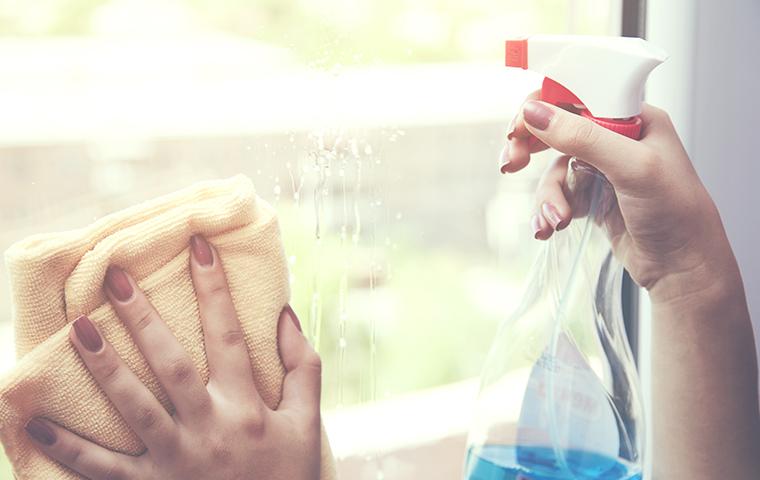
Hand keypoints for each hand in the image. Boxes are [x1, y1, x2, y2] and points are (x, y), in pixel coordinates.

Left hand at [24, 235, 321, 479]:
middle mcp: (209, 427)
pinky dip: (70, 449)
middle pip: (172, 364)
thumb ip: (303, 367)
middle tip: (115, 278)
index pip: (229, 336)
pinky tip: (37, 424)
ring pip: (134, 407)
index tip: (197, 246)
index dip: (214, 288)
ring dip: (104, 367)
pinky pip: (104, 469)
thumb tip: (286, 314)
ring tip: (78, 329)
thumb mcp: (306, 423)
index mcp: (247, 406)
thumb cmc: (287, 476)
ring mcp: (175, 460)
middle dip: (143, 318)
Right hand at [501, 93, 740, 302]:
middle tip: (510, 165)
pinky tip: (550, 228)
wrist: (684, 270)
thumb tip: (534, 111)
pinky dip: (549, 210)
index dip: (542, 108)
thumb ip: (583, 138)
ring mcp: (604, 170)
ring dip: (547, 195)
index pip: (577, 96)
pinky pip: (558, 195)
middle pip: (558, 130)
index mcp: (634, 118)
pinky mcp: (594, 198)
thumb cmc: (676, 214)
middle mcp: (617, 139)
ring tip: (554, 220)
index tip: (517, 130)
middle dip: (530, 149)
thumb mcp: (631, 168)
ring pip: (554, 169)